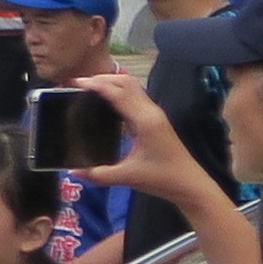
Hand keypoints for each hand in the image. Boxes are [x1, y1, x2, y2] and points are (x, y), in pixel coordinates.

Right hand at [61, 72, 201, 205]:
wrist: (190, 184)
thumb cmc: (161, 179)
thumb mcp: (127, 178)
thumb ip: (98, 174)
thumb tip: (72, 171)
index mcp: (144, 121)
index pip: (118, 93)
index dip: (95, 84)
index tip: (74, 83)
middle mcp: (151, 112)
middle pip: (126, 82)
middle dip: (102, 79)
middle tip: (78, 85)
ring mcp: (155, 114)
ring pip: (132, 87)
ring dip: (111, 83)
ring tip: (88, 90)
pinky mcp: (155, 120)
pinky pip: (135, 97)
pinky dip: (118, 93)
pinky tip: (105, 103)